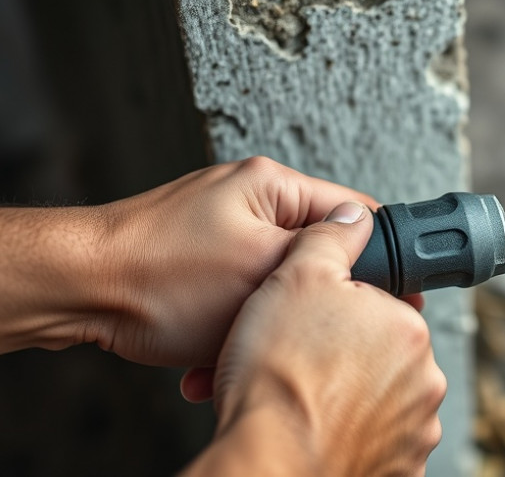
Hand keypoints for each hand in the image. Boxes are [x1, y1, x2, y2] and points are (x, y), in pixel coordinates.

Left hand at [95, 156, 420, 367]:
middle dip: (303, 303)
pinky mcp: (200, 261)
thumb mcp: (260, 267)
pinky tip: (207, 352)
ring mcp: (223, 231)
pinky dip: (231, 328)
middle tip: (302, 333)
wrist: (77, 291)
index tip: (392, 295)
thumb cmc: (158, 276)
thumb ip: (321, 250)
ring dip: (262, 324)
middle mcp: (250, 201)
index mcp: (272, 186)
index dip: (376, 257)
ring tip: (235, 349)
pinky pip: (238, 295)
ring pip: (274, 284)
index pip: (352, 213)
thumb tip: (368, 232)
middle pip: (311, 255)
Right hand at [183, 202, 444, 475]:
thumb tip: (354, 217)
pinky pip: (368, 442)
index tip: (313, 322)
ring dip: (339, 396)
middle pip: (377, 355)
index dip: (339, 308)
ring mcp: (413, 433)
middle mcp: (423, 383)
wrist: (265, 461)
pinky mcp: (395, 472)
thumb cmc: (279, 378)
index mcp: (409, 330)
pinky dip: (342, 436)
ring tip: (294, 395)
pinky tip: (308, 427)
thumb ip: (332, 239)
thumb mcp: (295, 277)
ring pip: (371, 401)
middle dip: (340, 354)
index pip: (381, 306)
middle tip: (295, 358)